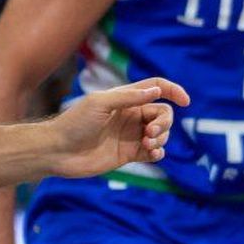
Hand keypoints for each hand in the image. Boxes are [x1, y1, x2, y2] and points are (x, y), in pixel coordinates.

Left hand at [49, 77, 189, 178]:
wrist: (58, 151)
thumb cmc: (74, 123)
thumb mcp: (100, 104)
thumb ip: (129, 97)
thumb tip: (158, 92)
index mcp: (125, 99)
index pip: (156, 88)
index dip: (173, 91)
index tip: (186, 101)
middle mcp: (131, 115)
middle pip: (163, 114)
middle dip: (164, 123)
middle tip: (149, 132)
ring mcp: (131, 135)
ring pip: (161, 134)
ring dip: (161, 138)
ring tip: (147, 144)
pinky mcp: (129, 154)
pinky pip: (154, 152)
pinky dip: (158, 152)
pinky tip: (152, 154)